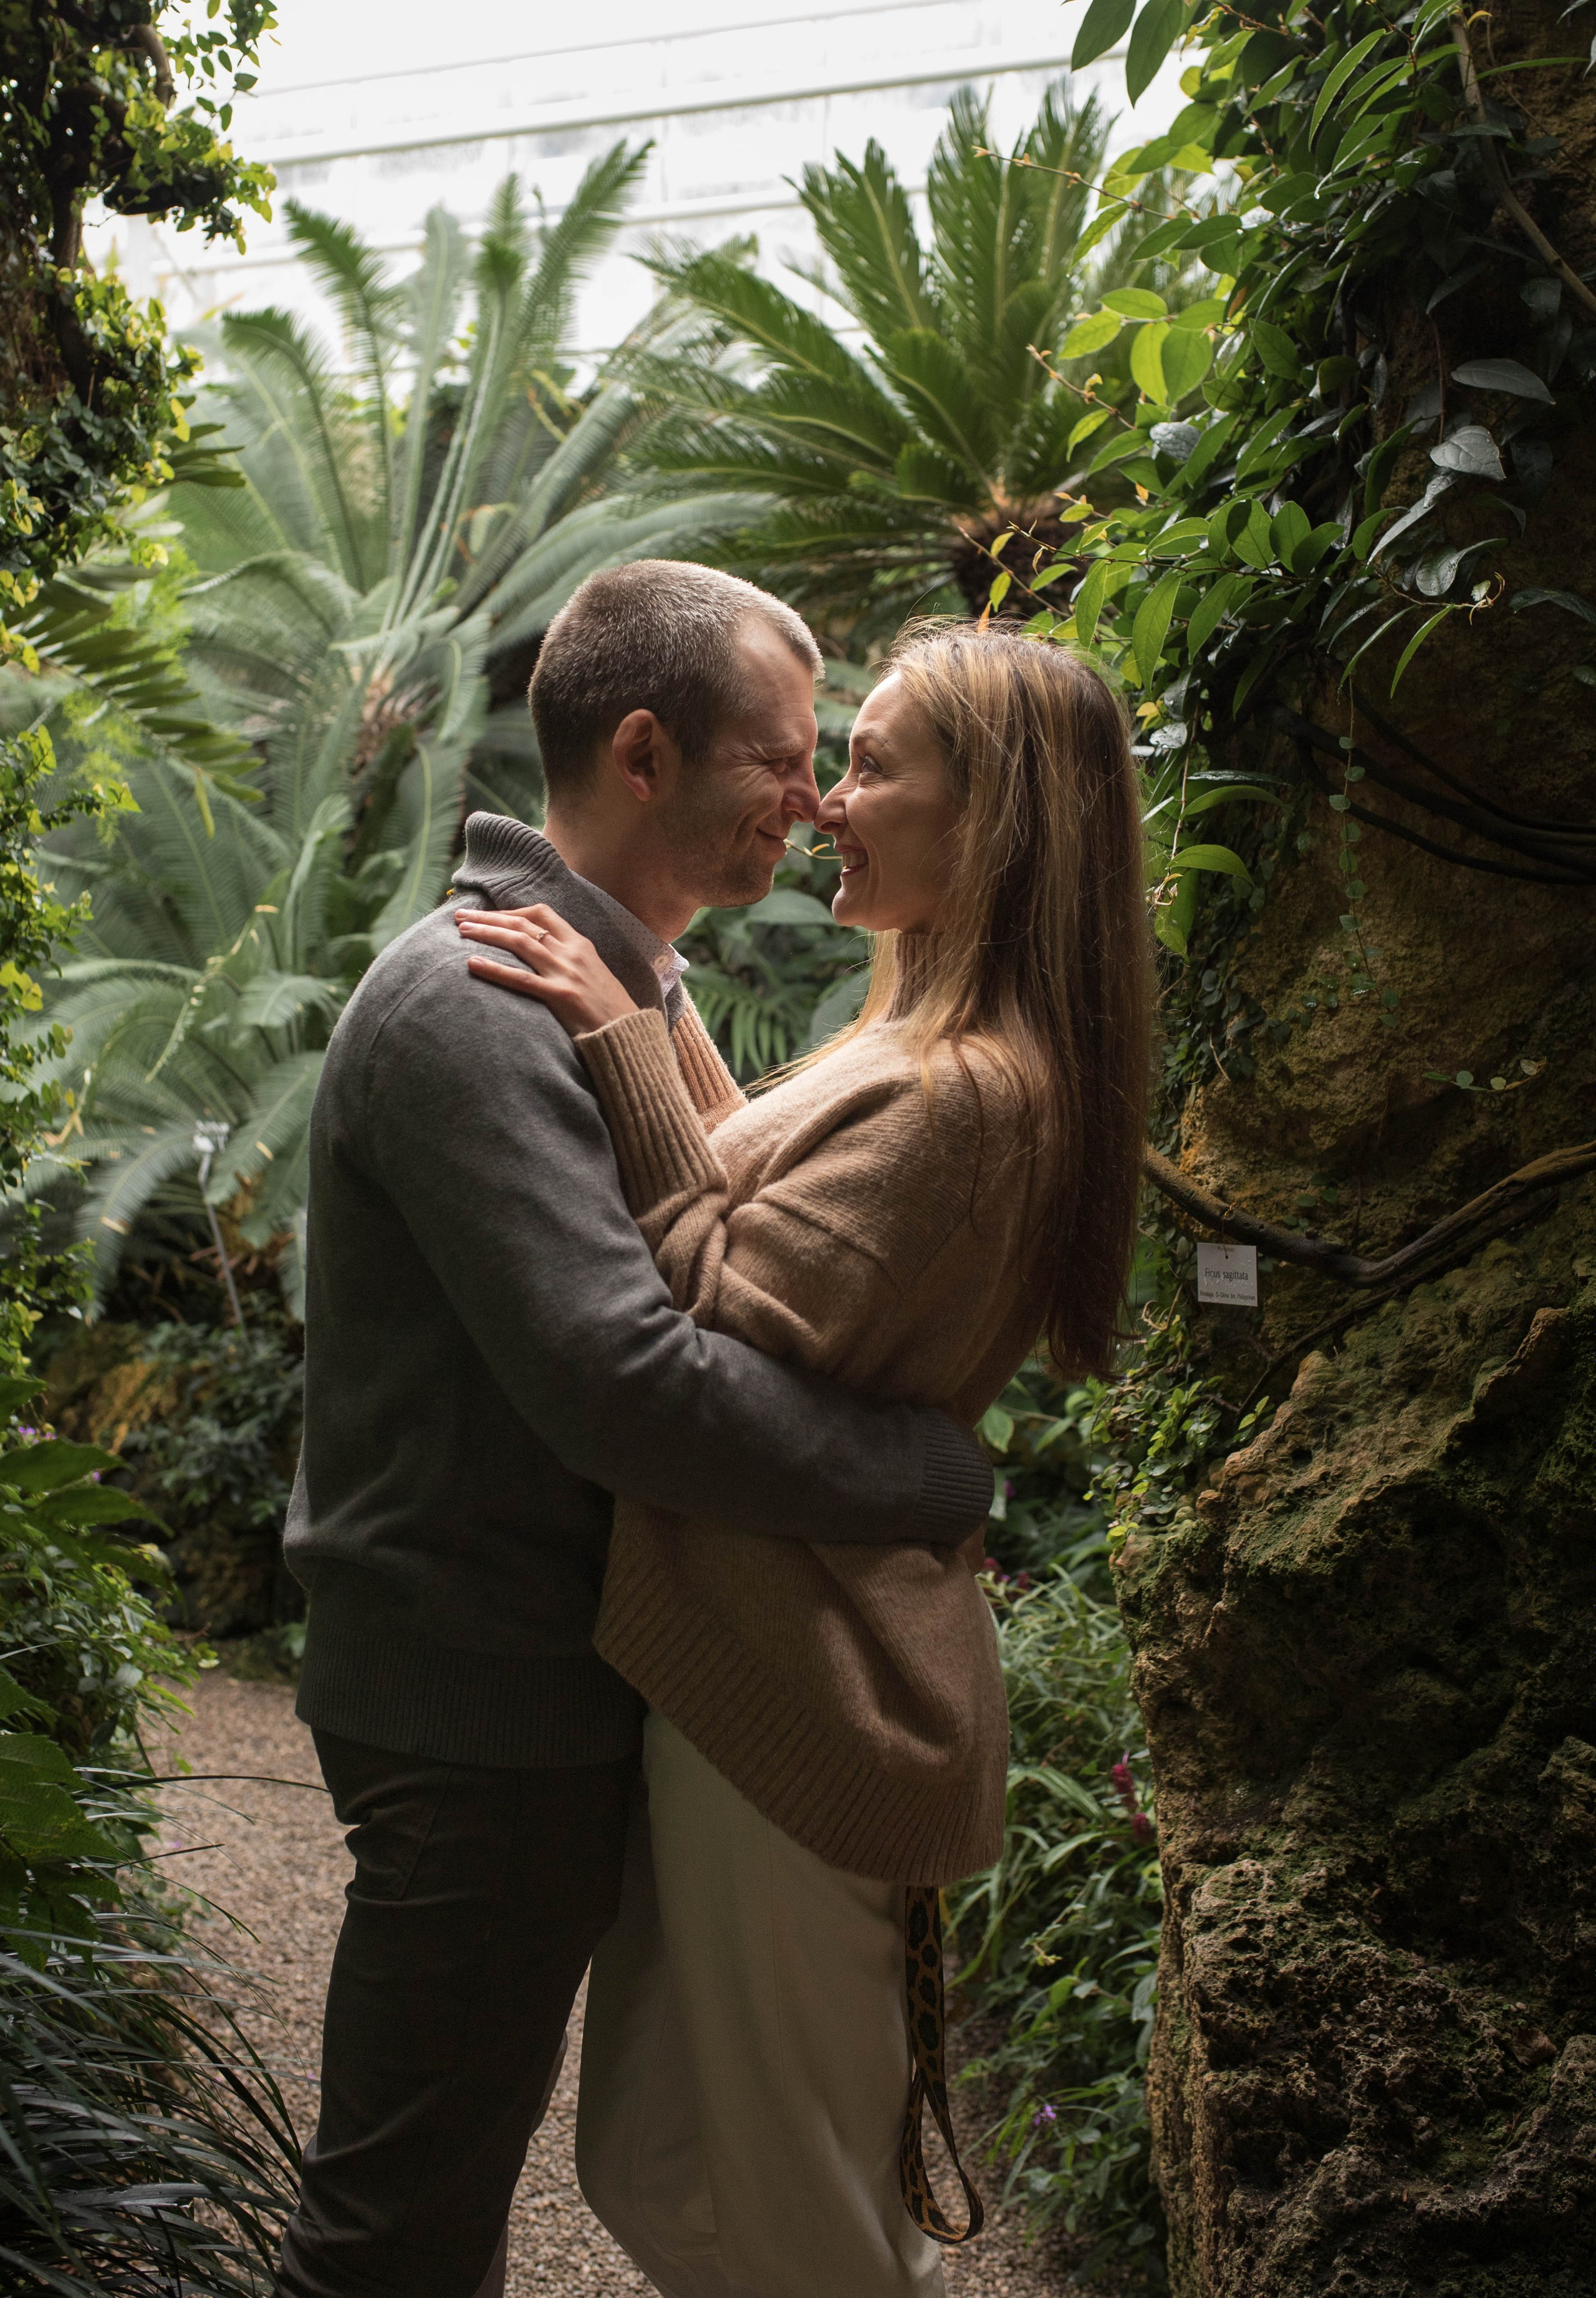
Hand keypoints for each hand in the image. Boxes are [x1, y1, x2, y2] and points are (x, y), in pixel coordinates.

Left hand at [454, 904, 638, 1036]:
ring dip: (486, 933)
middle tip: (461, 917)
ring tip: (460, 931)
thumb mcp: (594, 974)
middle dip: (489, 918)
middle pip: (523, 924)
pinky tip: (472, 964)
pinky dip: (494, 969)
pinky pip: (521, 979)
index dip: (512, 911)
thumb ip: (570, 960)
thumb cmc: (610, 1009)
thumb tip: (543, 955)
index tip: (490, 915)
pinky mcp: (560, 996)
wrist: (630, 1035)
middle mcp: (572, 952)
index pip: (542, 914)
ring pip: (519, 942)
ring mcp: (566, 973)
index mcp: (581, 944)